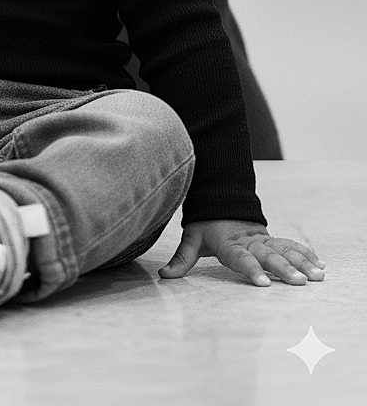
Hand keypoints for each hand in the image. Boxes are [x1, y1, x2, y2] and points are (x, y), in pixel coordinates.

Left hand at [159, 219, 325, 286]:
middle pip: (268, 255)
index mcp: (229, 243)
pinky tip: (320, 265)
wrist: (220, 202)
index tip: (263, 283)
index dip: (250, 269)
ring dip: (302, 263)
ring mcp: (263, 239)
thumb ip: (181, 259)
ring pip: (285, 250)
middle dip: (284, 269)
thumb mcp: (191, 239)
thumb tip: (164, 276)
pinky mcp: (272, 239)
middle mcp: (249, 241)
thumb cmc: (205, 226)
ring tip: (317, 277)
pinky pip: (291, 246)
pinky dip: (306, 254)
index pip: (240, 257)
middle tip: (299, 283)